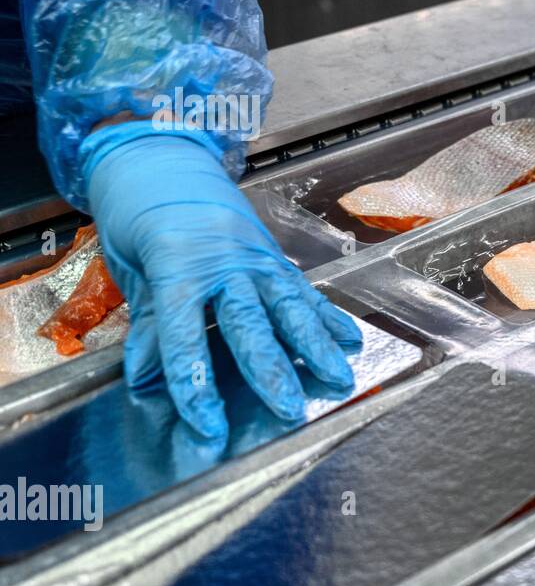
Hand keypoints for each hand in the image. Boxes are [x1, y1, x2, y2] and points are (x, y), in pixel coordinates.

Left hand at [85, 126, 361, 440]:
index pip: (185, 337)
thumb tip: (149, 378)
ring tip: (338, 377)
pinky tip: (351, 339)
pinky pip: (303, 291)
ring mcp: (255, 259)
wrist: (161, 162)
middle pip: (249, 324)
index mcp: (176, 266)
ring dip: (315, 346)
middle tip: (287, 406)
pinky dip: (327, 317)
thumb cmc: (139, 216)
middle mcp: (223, 263)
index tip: (208, 423)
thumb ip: (150, 325)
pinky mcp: (274, 257)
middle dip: (270, 369)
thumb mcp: (131, 271)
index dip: (195, 383)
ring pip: (288, 307)